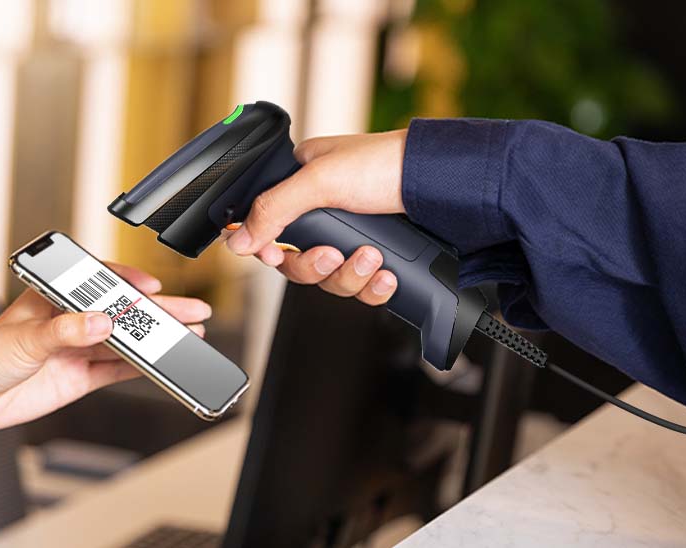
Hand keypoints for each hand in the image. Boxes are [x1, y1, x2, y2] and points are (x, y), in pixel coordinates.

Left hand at [0, 263, 210, 432]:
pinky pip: (116, 370)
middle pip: (122, 311)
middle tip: (192, 311)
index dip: (129, 280)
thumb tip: (101, 323)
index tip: (152, 284)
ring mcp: (77, 349)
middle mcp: (70, 320)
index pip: (100, 281)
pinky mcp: (78, 377)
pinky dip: (140, 367)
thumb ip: (65, 331)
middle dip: (158, 311)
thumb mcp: (24, 339)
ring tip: (188, 336)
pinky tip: (161, 363)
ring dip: (155, 339)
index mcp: (54, 297)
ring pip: (125, 340)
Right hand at [224, 130, 406, 305]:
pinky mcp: (378, 257)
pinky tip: (386, 275)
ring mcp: (353, 236)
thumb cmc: (386, 165)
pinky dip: (372, 287)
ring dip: (350, 276)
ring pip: (331, 280)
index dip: (271, 249)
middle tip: (334, 256)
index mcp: (303, 183)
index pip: (270, 226)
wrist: (447, 184)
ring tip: (372, 257)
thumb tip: (238, 241)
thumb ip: (273, 208)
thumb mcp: (320, 181)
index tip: (277, 255)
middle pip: (299, 261)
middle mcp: (326, 211)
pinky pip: (361, 288)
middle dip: (316, 266)